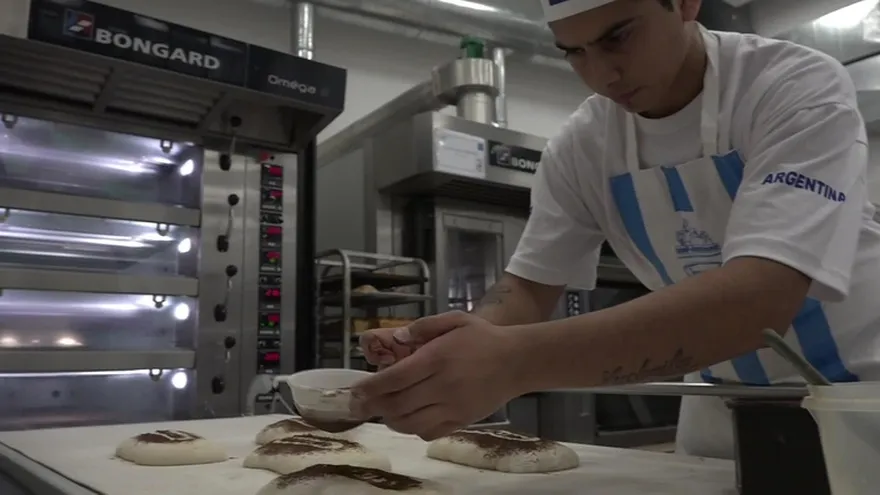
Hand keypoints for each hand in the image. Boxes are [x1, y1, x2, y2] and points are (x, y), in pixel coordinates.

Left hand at [350, 311, 526, 440]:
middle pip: (397, 404)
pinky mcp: (462, 420)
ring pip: (410, 423)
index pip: (395, 378)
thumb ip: (423, 326)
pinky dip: (412, 429)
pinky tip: (408, 419)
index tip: (355, 391)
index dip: (370, 387)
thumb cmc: (483, 337)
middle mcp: (443, 385)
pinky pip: (429, 432)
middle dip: (373, 406)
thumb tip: (396, 338)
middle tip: (359, 405)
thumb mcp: (455, 319)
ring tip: (382, 411)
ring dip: (390, 419)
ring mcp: (453, 406)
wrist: (518, 361)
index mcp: (437, 358)